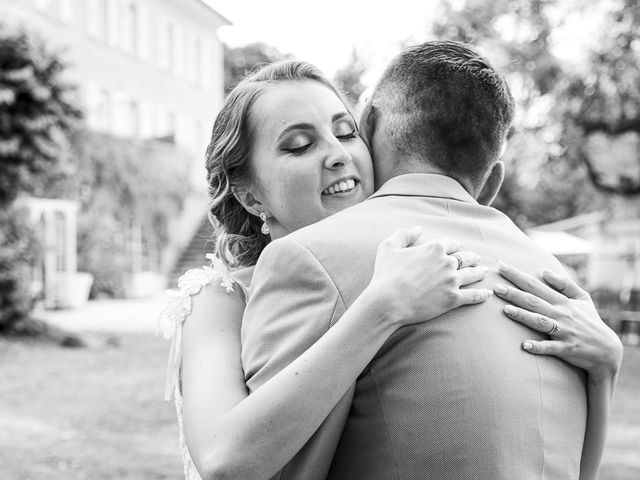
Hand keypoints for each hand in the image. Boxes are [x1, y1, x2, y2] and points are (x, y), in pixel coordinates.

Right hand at [367, 227, 491, 327]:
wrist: (388, 302)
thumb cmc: (386, 275)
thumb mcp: (388, 247)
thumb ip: (404, 234)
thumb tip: (419, 228)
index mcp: (434, 248)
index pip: (451, 243)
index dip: (456, 245)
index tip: (459, 247)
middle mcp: (446, 262)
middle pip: (465, 257)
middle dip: (471, 257)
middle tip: (476, 259)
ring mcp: (452, 281)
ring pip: (472, 274)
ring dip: (479, 272)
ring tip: (484, 272)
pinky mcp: (453, 299)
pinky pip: (473, 295)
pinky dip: (483, 294)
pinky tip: (488, 293)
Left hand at [493, 262, 622, 382]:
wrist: (607, 350)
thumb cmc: (590, 321)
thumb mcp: (583, 298)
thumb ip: (564, 283)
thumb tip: (544, 270)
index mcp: (562, 301)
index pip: (536, 285)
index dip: (518, 276)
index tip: (501, 266)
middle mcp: (561, 314)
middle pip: (534, 302)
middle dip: (514, 294)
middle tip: (496, 287)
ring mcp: (564, 331)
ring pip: (540, 322)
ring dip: (523, 316)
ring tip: (506, 310)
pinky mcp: (566, 349)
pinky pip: (551, 348)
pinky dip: (538, 347)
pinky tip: (525, 345)